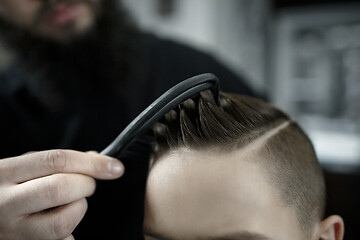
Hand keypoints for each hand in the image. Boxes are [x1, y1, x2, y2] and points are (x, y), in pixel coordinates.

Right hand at [0, 149, 123, 239]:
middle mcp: (5, 202)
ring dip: (78, 210)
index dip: (93, 163)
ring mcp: (12, 231)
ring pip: (61, 222)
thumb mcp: (21, 167)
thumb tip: (97, 160)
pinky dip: (70, 232)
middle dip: (86, 185)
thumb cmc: (6, 188)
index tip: (115, 168)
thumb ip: (56, 162)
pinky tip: (60, 221)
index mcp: (6, 172)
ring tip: (71, 204)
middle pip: (60, 189)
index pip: (57, 161)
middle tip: (87, 185)